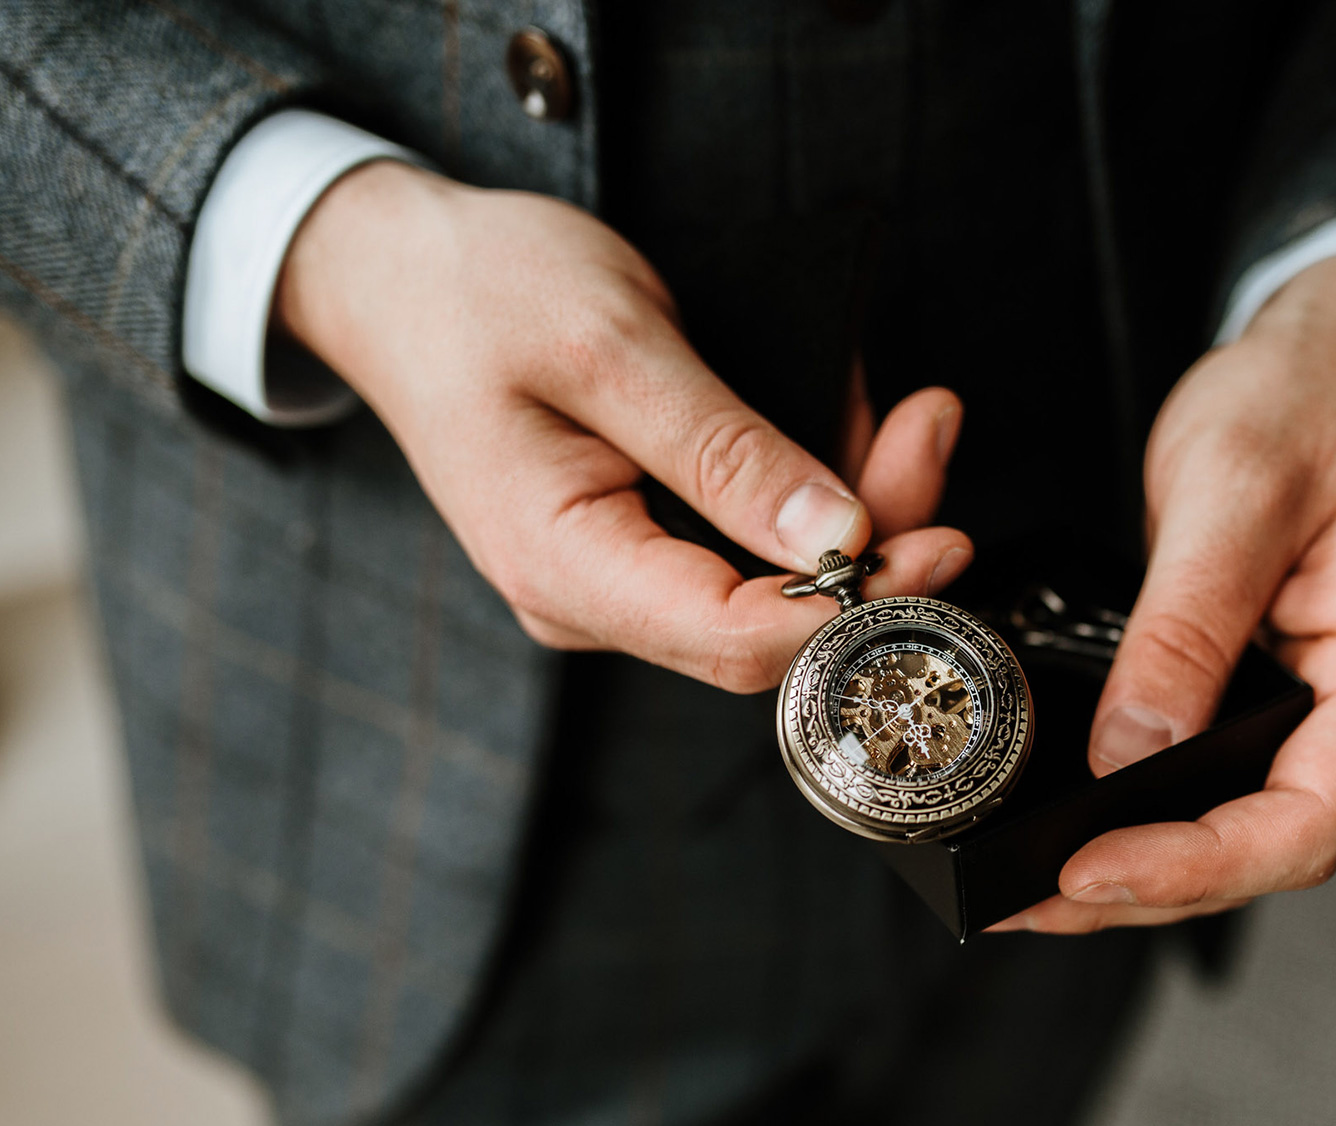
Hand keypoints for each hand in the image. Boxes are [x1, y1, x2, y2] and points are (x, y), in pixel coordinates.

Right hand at [275, 161, 970, 691]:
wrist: (395, 274)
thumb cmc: (479, 293)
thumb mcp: (611, 347)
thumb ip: (723, 449)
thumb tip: (836, 533)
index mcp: (566, 566)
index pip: (739, 641)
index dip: (854, 606)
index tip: (940, 540)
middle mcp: (594, 597)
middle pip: (773, 620)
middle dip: (876, 540)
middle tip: (931, 430)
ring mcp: (617, 577)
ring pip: (773, 583)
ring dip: (857, 505)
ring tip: (907, 413)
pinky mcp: (640, 543)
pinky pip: (749, 544)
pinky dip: (813, 488)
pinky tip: (849, 418)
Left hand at [995, 253, 1335, 932]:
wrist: (1335, 356)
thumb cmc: (1309, 399)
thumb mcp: (1238, 492)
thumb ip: (1189, 627)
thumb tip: (1130, 753)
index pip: (1307, 820)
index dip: (1196, 865)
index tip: (1088, 870)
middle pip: (1265, 848)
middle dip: (1148, 887)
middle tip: (1027, 900)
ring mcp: (1322, 710)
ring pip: (1235, 829)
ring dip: (1138, 869)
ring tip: (1030, 888)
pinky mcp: (1271, 697)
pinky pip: (1211, 781)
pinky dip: (1141, 813)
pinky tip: (1070, 823)